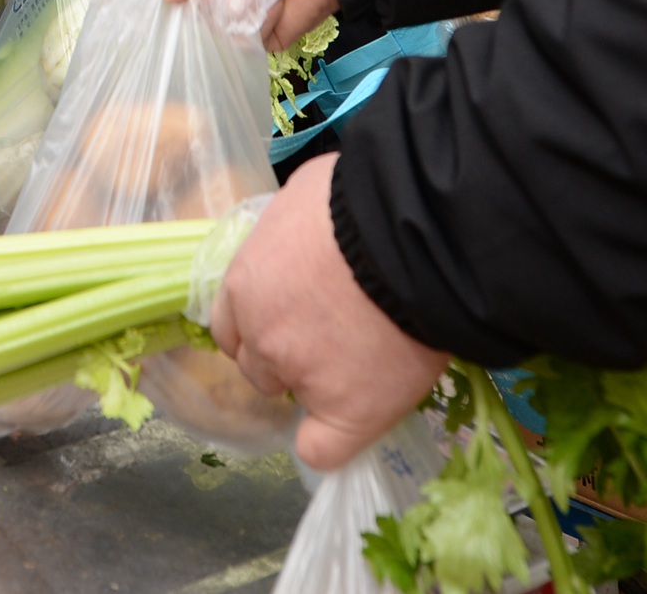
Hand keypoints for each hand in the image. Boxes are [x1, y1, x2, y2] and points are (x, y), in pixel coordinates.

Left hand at [207, 155, 449, 470]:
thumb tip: (304, 231)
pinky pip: (323, 450)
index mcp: (246, 283)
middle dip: (285, 354)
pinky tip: (351, 422)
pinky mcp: (348, 411)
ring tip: (363, 360)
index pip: (231, 326)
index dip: (260, 325)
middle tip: (332, 336)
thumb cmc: (362, 198)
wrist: (415, 233)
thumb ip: (292, 231)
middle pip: (257, 365)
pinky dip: (331, 441)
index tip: (290, 319)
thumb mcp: (307, 196)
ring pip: (291, 397)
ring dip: (315, 385)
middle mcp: (262, 336)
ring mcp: (302, 375)